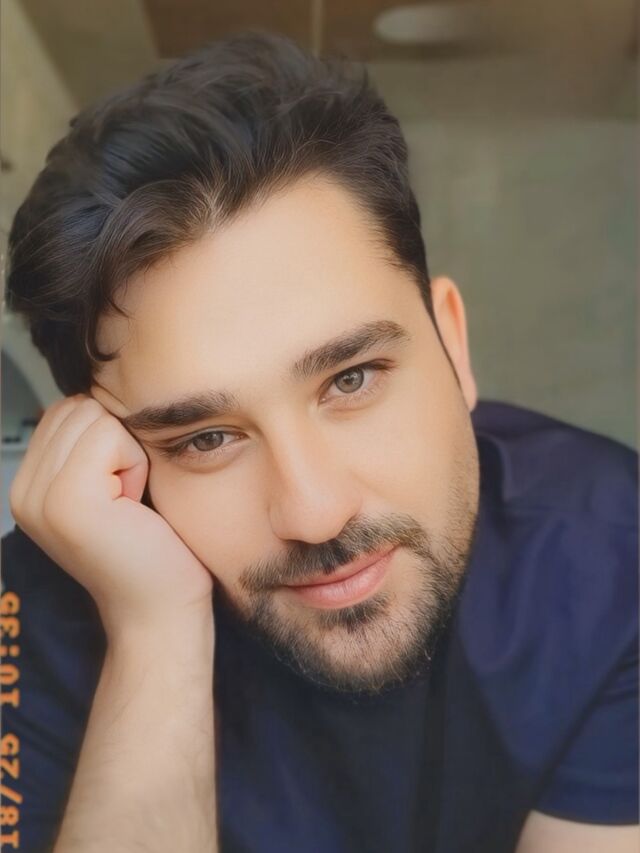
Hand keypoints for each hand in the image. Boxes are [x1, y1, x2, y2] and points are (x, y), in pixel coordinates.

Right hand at [9, 394, 213, 636]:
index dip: (109, 439)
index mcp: (28, 485)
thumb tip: (96, 392)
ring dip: (127, 454)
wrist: (160, 608)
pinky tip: (133, 506)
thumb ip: (87, 445)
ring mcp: (40, 497)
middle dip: (118, 443)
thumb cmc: (150, 547)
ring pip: (95, 417)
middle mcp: (23, 490)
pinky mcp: (69, 501)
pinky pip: (111, 437)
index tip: (119, 490)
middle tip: (126, 498)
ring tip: (128, 503)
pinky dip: (135, 465)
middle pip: (79, 407)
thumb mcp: (108, 487)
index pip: (66, 410)